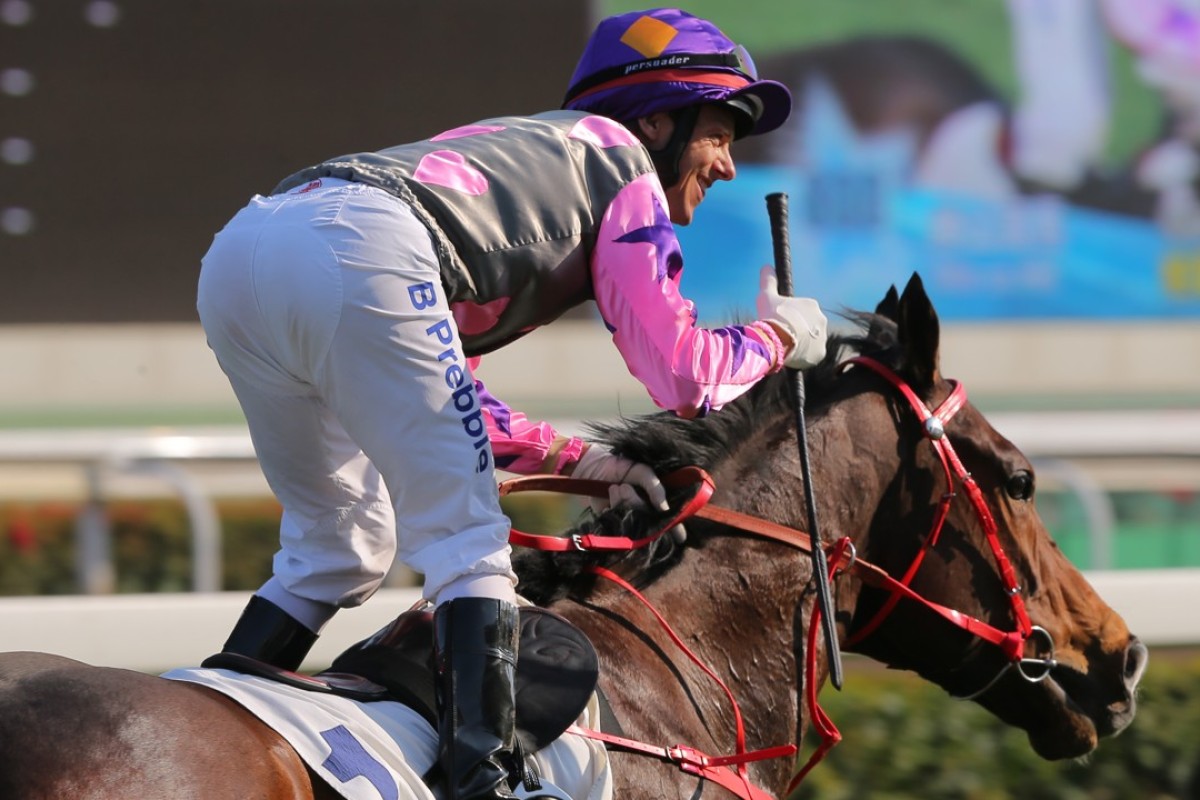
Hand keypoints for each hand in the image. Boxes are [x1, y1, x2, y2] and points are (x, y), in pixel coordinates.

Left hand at [569, 446, 685, 542]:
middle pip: (650, 521)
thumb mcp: (642, 471)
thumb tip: (665, 509)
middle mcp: (644, 512)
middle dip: (636, 503)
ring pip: (633, 522)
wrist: (592, 468)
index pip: (670, 519)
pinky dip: (612, 509)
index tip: (679, 536)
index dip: (676, 529)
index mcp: (655, 501)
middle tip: (625, 487)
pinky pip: (617, 525)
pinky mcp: (613, 522)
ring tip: (615, 488)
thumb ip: (655, 488)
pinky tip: (608, 497)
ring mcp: (628, 518)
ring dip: (623, 502)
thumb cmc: (621, 467)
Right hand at [756, 267, 827, 369]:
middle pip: (808, 326)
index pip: (802, 311)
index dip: (790, 317)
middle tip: (782, 335)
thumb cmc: (772, 315)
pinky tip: (792, 356)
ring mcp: (822, 337)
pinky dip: (804, 356)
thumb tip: (767, 267)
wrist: (777, 339)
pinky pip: (812, 354)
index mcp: (811, 305)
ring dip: (802, 343)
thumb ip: (768, 281)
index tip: (780, 322)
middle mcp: (821, 319)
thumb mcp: (767, 296)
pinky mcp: (820, 353)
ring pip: (811, 340)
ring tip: (786, 347)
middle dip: (798, 330)